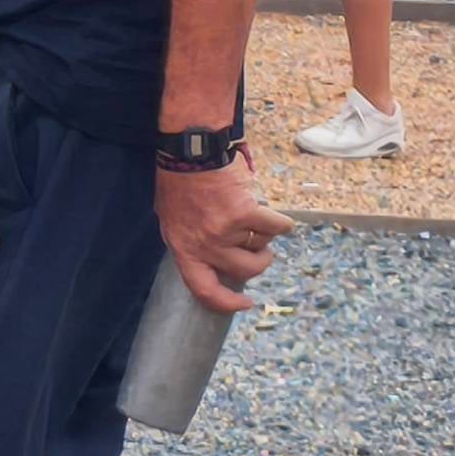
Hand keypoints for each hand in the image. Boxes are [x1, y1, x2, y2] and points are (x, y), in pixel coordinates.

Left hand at [155, 153, 292, 314]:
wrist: (190, 152)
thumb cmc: (179, 183)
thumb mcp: (172, 220)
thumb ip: (192, 244)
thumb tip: (215, 262)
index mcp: (183, 249)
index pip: (203, 289)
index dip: (226, 302)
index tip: (245, 303)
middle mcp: (204, 244)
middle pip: (244, 270)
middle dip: (259, 261)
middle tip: (260, 249)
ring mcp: (225, 230)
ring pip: (261, 245)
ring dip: (263, 234)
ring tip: (252, 215)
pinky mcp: (244, 213)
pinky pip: (274, 226)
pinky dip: (281, 223)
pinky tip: (279, 218)